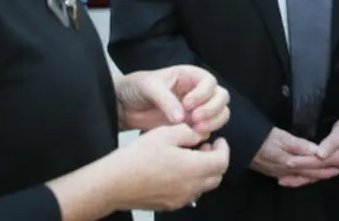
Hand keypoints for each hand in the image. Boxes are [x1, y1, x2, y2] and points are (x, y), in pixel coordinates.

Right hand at [102, 124, 228, 211]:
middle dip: (216, 161)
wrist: (114, 182)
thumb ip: (188, 132)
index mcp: (193, 168)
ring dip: (203, 172)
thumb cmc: (138, 157)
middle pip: (216, 176)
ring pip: (203, 187)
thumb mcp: (165, 133)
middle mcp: (191, 187)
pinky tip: (176, 170)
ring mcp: (180, 199)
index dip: (223, 149)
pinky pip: (189, 194)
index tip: (218, 140)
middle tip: (206, 148)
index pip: (222, 162)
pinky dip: (191, 182)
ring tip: (190, 157)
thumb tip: (198, 135)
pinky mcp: (169, 205)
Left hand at [116, 66, 230, 135]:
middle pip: (221, 98)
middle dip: (213, 109)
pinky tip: (190, 136)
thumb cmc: (137, 88)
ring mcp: (197, 109)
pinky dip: (204, 133)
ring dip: (213, 122)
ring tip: (195, 129)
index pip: (210, 83)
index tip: (187, 104)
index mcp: (191, 76)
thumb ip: (166, 100)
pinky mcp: (191, 125)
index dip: (203, 94)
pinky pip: (207, 130)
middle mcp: (198, 92)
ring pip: (220, 114)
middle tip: (195, 119)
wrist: (124, 106)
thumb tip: (181, 118)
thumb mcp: (149, 87)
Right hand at [250, 128, 338, 187]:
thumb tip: (318, 152)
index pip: (314, 163)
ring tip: (324, 174)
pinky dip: (301, 178)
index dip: (327, 162)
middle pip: (310, 172)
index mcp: (292, 161)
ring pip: (301, 176)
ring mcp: (280, 172)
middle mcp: (287, 170)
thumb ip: (301, 145)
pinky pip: (292, 177)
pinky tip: (301, 177)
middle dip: (324, 172)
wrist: (242, 145)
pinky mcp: (273, 172)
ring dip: (314, 175)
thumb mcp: (283, 138)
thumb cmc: (262, 138)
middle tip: (337, 170)